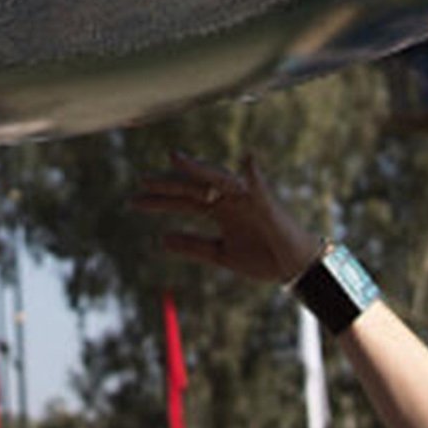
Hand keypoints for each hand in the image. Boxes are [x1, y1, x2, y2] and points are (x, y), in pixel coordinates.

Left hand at [136, 151, 319, 285]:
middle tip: (141, 182)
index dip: (159, 201)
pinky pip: (260, 185)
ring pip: (218, 179)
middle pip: (194, 187)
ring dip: (198, 169)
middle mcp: (229, 199)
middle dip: (169, 184)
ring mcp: (246, 198)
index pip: (183, 201)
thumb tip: (160, 239)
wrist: (294, 268)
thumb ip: (193, 246)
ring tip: (176, 159)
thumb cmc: (262, 258)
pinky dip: (254, 172)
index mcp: (218, 210)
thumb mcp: (221, 255)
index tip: (132, 201)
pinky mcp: (267, 203)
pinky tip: (248, 158)